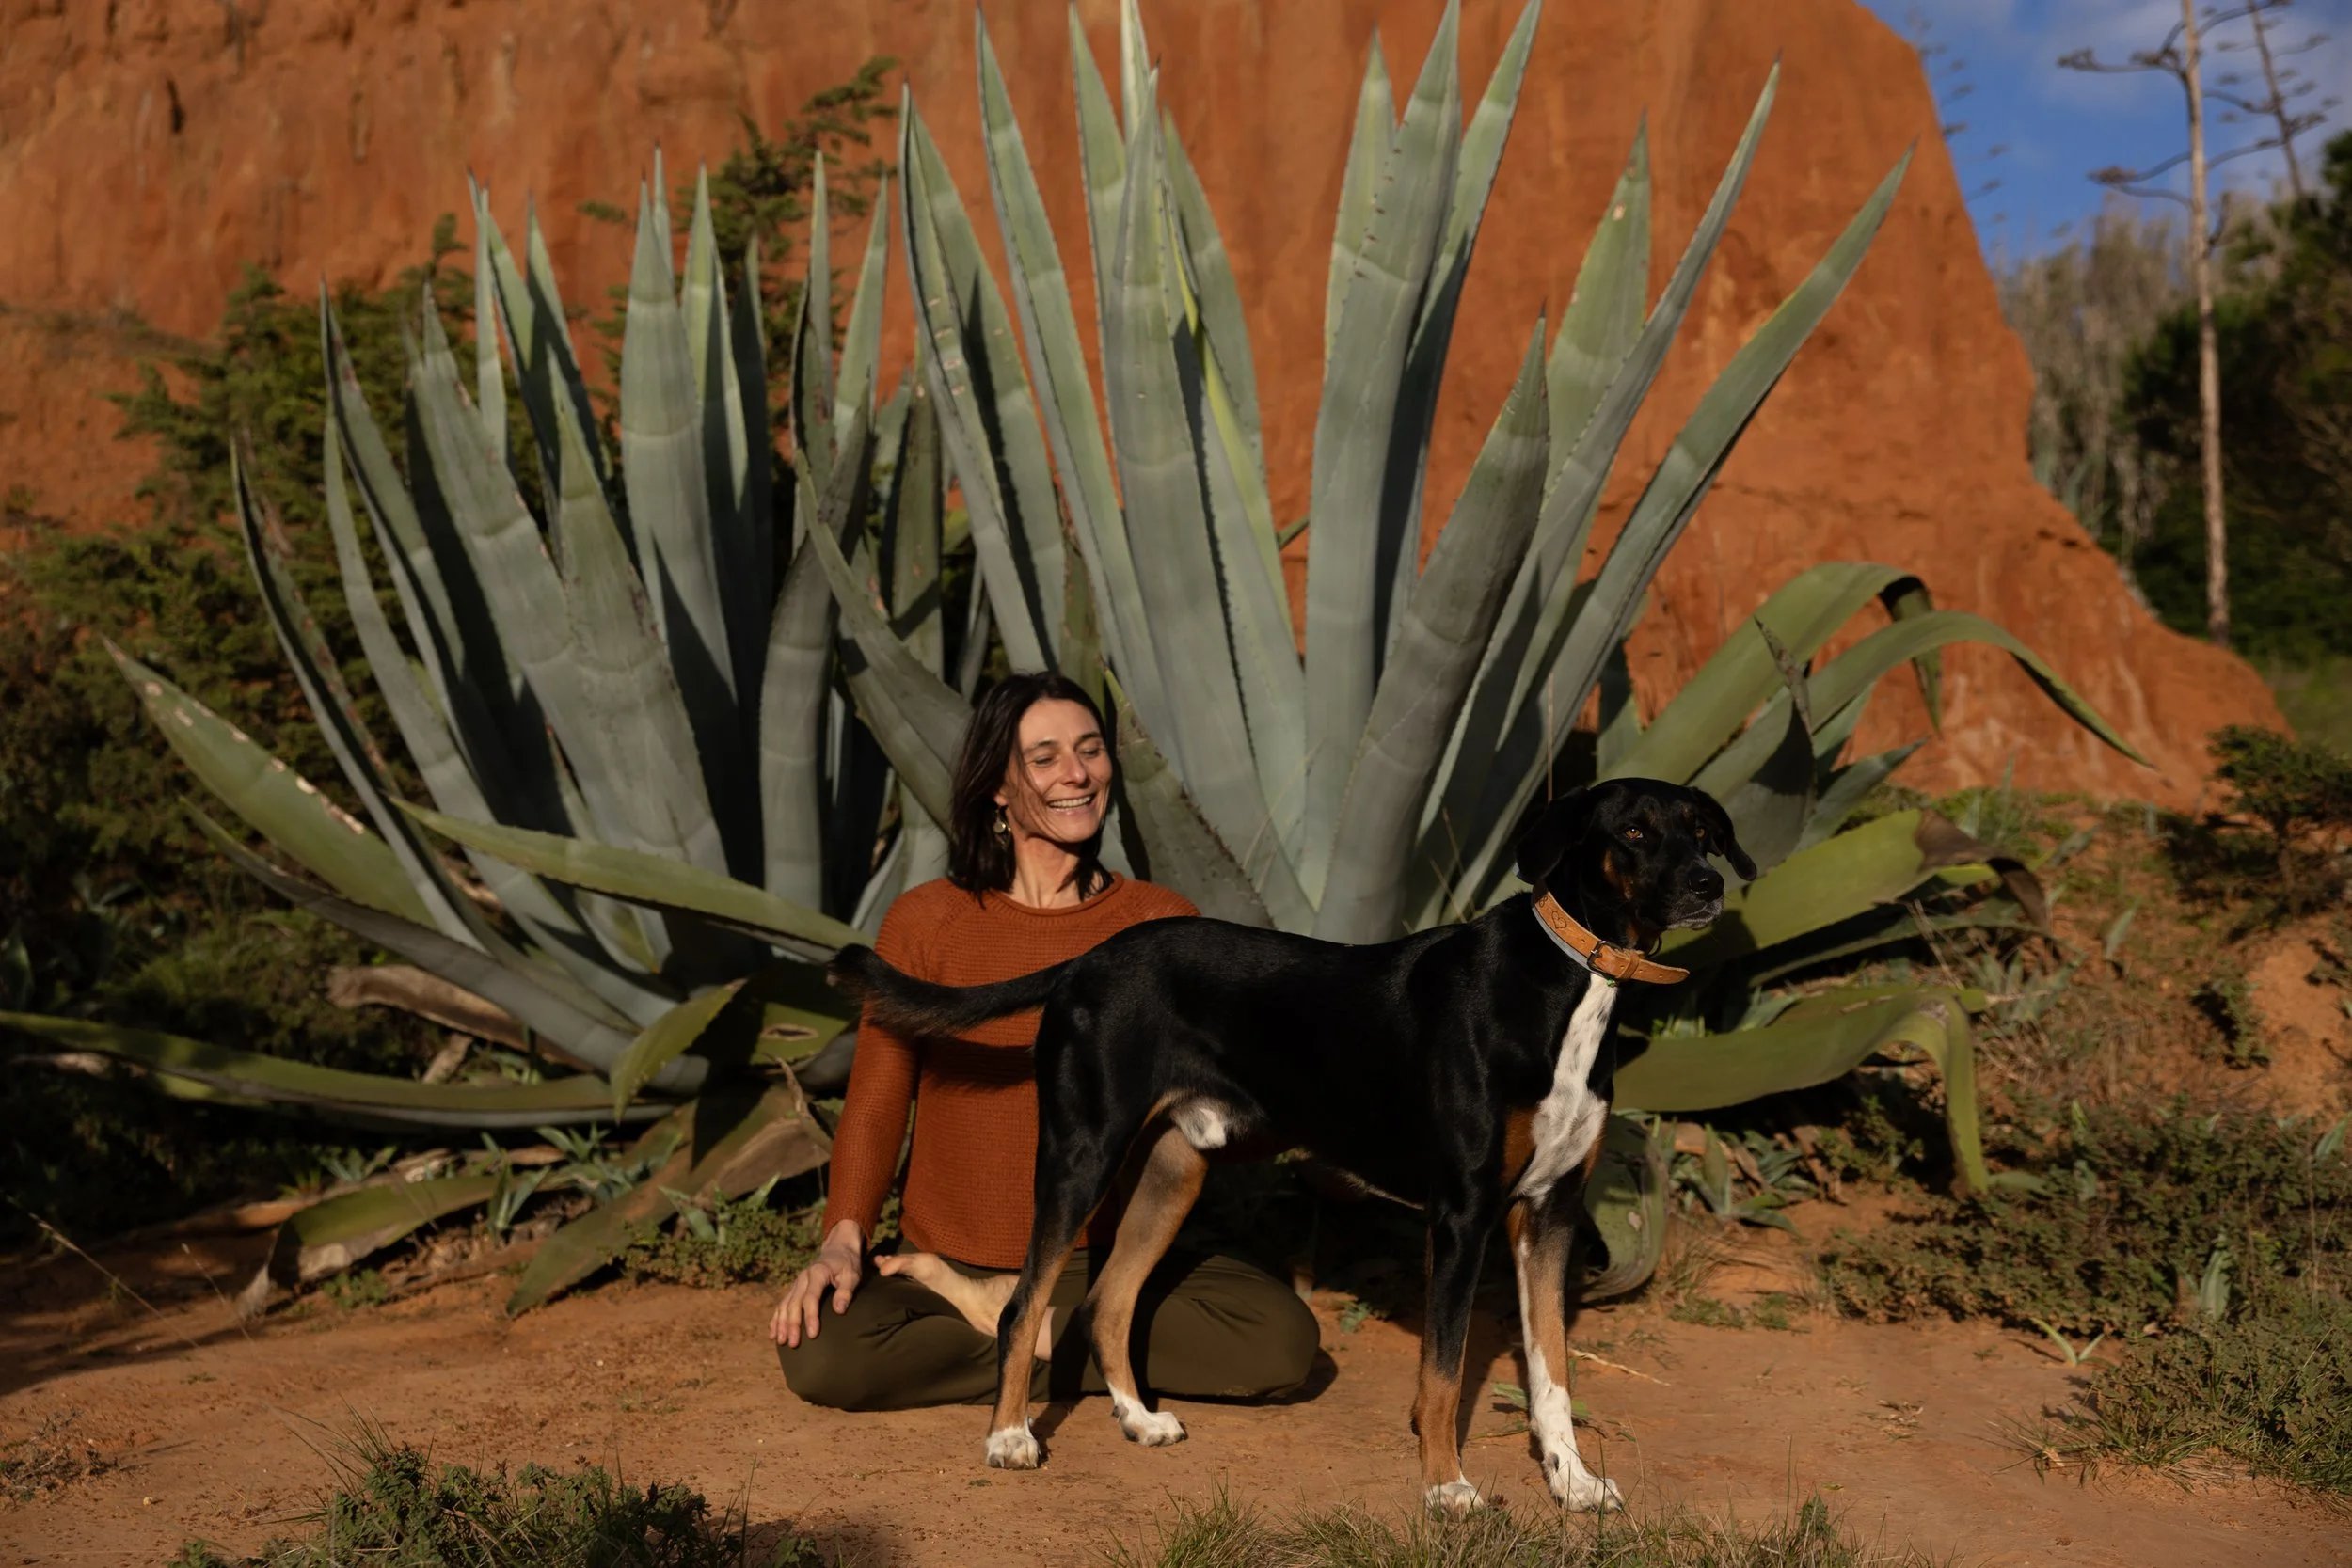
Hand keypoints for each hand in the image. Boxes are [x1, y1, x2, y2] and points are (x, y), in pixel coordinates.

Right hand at [772, 1219, 862, 1346]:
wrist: (838, 1249)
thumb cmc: (847, 1265)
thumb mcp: (852, 1275)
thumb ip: (846, 1291)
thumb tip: (839, 1311)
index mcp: (817, 1273)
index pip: (811, 1298)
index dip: (810, 1317)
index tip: (813, 1335)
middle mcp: (803, 1278)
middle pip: (794, 1304)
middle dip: (792, 1325)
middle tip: (793, 1344)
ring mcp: (797, 1283)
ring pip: (785, 1305)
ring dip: (781, 1323)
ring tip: (781, 1341)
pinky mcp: (795, 1288)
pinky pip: (782, 1304)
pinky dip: (776, 1318)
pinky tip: (773, 1333)